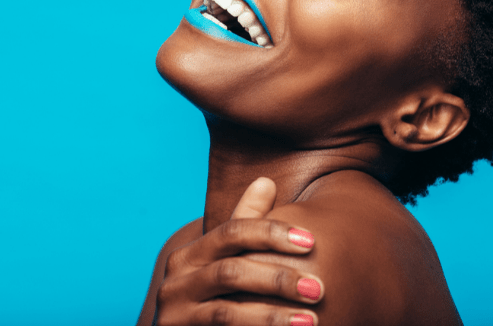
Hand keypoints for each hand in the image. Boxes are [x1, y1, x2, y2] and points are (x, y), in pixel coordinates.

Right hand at [153, 178, 323, 325]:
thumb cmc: (212, 299)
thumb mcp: (224, 261)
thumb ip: (244, 225)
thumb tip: (266, 181)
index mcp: (190, 255)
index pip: (232, 232)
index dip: (271, 233)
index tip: (311, 241)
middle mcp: (176, 282)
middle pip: (231, 272)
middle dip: (278, 280)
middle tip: (319, 289)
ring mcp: (174, 314)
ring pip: (227, 312)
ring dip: (273, 316)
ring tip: (311, 320)